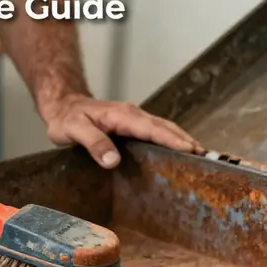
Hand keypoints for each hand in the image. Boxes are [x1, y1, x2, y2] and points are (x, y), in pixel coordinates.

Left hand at [42, 94, 203, 167]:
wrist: (62, 107)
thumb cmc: (67, 119)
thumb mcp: (74, 130)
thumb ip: (93, 142)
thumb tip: (112, 160)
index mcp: (122, 115)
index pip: (151, 129)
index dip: (171, 139)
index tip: (190, 149)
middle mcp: (132, 115)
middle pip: (165, 127)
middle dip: (185, 140)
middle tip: (204, 156)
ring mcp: (134, 120)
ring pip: (163, 129)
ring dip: (182, 140)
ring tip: (199, 155)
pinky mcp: (133, 126)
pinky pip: (156, 132)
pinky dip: (171, 140)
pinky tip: (178, 153)